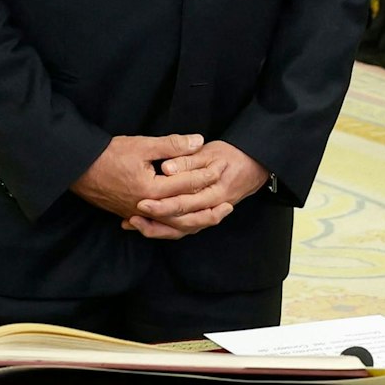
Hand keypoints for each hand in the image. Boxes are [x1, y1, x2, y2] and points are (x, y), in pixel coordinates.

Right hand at [71, 133, 209, 220]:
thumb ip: (172, 145)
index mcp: (151, 189)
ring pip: (172, 225)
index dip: (204, 176)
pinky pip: (158, 226)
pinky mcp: (131, 214)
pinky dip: (174, 226)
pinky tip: (183, 223)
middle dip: (207, 209)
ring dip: (194, 222)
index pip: (185, 185)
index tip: (220, 169)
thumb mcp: (142, 145)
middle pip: (183, 214)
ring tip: (212, 217)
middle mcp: (146, 207)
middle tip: (228, 205)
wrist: (78, 168)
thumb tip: (198, 141)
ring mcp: (138, 213)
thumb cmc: (108, 154)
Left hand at [130, 139, 268, 238]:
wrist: (252, 165)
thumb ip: (187, 161)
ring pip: (181, 230)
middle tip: (132, 217)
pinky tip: (144, 225)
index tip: (142, 203)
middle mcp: (212, 209)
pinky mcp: (202, 217)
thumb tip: (167, 169)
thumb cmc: (231, 156)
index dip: (162, 206)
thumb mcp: (210, 153)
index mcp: (215, 193)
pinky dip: (163, 229)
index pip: (185, 204)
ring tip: (133, 223)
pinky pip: (182, 229)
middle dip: (154, 221)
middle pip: (180, 222)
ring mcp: (208, 216)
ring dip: (157, 229)